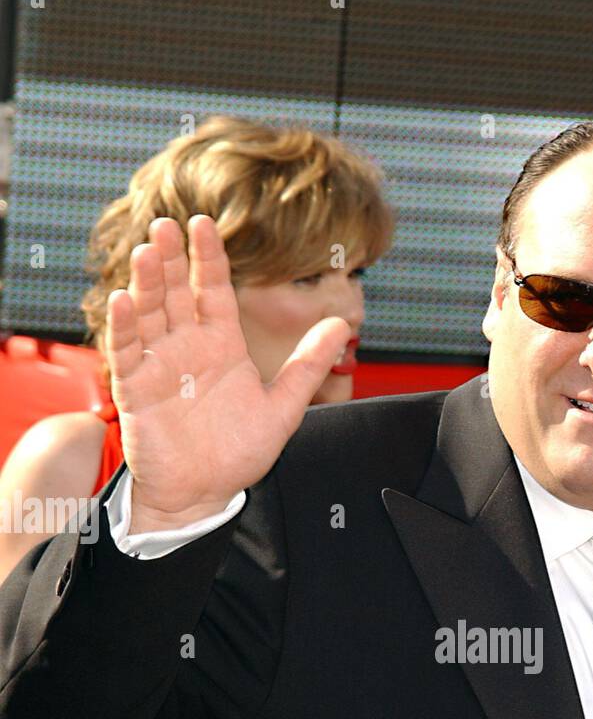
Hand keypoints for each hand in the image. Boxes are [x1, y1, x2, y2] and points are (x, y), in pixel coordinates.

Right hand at [107, 215, 351, 527]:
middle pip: (176, 291)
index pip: (213, 289)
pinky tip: (124, 299)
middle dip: (171, 258)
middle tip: (167, 224)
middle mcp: (187, 346)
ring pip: (149, 313)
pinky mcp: (135, 388)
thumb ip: (308, 366)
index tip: (203, 224)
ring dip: (146, 282)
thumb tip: (342, 325)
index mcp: (222, 344)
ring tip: (148, 251)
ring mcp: (158, 364)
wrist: (203, 494)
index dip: (208, 258)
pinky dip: (124, 326)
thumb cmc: (238, 452)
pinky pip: (125, 351)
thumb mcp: (283, 407)